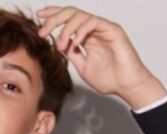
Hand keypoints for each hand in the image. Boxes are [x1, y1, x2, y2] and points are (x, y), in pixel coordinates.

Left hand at [36, 6, 166, 108]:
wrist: (127, 86)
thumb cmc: (110, 80)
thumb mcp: (83, 68)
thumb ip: (72, 55)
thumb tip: (57, 45)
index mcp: (87, 37)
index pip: (67, 20)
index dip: (52, 16)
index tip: (38, 20)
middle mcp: (94, 30)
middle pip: (70, 13)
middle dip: (54, 19)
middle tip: (43, 31)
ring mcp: (103, 28)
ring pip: (79, 15)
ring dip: (65, 28)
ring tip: (61, 44)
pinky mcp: (112, 29)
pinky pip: (92, 22)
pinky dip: (80, 30)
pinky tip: (75, 42)